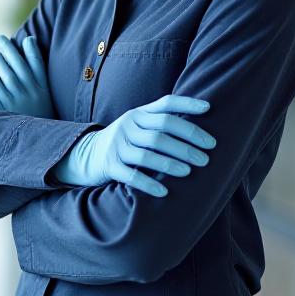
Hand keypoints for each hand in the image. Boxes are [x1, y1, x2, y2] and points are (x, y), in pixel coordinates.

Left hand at [0, 34, 53, 117]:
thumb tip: (29, 39)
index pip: (27, 62)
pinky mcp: (2, 111)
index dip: (13, 48)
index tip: (4, 38)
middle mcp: (26, 93)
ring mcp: (13, 103)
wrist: (36, 134)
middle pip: (11, 69)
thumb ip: (37, 63)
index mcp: (39, 86)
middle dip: (0, 55)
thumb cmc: (40, 104)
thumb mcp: (44, 86)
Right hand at [53, 94, 215, 197]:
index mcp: (139, 113)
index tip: (208, 109)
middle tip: (206, 156)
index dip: (187, 104)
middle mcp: (128, 125)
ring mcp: (117, 145)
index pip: (166, 104)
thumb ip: (160, 121)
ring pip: (147, 153)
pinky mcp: (109, 166)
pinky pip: (131, 175)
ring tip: (189, 172)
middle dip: (187, 143)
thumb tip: (200, 122)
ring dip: (170, 163)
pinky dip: (148, 184)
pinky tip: (164, 191)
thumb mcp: (137, 125)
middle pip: (161, 131)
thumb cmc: (124, 142)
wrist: (86, 155)